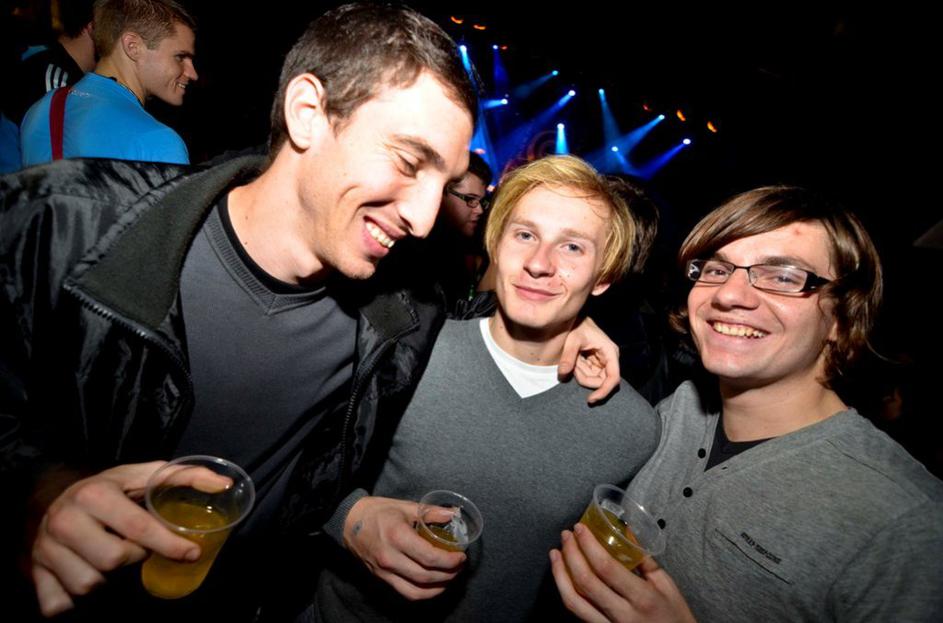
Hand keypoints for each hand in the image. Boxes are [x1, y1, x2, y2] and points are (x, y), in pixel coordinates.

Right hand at [30, 462, 205, 616]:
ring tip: (108, 558)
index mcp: (94, 496)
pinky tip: (83, 578)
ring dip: (107, 580)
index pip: (138, 528)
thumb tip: (225, 484)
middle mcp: (66, 522)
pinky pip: (58, 605)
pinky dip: (74, 602)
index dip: (168, 544)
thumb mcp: (140, 475)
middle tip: (133, 548)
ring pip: (89, 585)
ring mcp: (46, 550)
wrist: (48, 498)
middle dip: (133, 558)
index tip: (191, 552)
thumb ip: (183, 476)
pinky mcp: (34, 574)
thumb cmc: (106, 490)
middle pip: (114, 561)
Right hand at [344, 496, 465, 599]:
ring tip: (450, 577)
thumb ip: (431, 512)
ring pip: (417, 591)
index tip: (461, 556)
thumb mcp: (405, 506)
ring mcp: (384, 571)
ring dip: (438, 588)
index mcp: (397, 536)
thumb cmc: (377, 512)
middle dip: (449, 574)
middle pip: (426, 577)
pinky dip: (423, 593)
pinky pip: (406, 592)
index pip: (429, 557)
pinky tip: (434, 585)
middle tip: (459, 566)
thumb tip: (453, 514)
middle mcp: (390, 558)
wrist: (348, 522)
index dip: (450, 561)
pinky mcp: (381, 578)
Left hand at [550, 523, 695, 622]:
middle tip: (566, 535)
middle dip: (571, 553)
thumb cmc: (675, 616)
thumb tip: (626, 533)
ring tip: (555, 554)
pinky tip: (563, 577)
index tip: (580, 528)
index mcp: (641, 597)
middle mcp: (622, 614)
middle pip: (585, 581)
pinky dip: (566, 593)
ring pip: (573, 601)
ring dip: (559, 574)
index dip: (588, 545)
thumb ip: (645, 561)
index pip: (606, 567)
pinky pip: (578, 613)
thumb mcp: (667, 587)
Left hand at [559, 316, 620, 402]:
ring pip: (594, 379)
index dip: (603, 391)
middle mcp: (610, 358)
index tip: (591, 399)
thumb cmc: (577, 325)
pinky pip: (588, 374)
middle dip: (585, 378)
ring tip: (574, 358)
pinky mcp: (596, 363)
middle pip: (601, 381)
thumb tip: (562, 375)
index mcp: (610, 352)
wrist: (574, 319)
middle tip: (573, 366)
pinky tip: (575, 359)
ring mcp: (603, 361)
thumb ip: (567, 357)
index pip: (613, 378)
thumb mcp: (571, 340)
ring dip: (581, 374)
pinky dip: (580, 371)